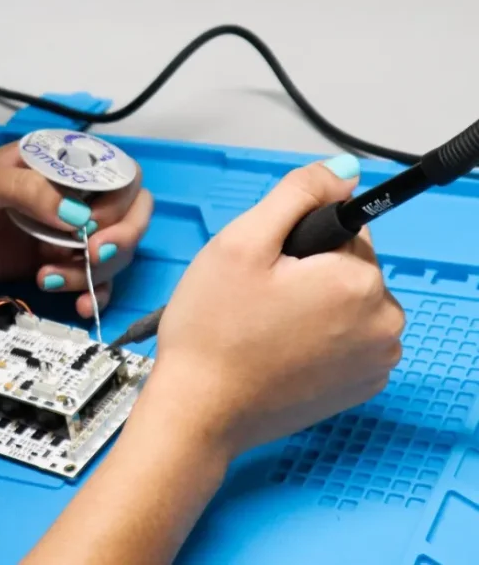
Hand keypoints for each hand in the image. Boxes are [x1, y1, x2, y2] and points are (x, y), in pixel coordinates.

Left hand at [0, 141, 152, 316]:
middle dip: (120, 239)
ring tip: (48, 278)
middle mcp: (68, 197)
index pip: (118, 175)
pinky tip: (77, 304)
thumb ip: (28, 191)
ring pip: (112, 253)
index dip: (121, 204)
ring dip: (95, 272)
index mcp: (58, 164)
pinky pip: (91, 282)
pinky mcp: (50, 267)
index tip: (96, 229)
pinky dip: (93, 294)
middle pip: (128, 215)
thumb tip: (77, 218)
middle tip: (90, 258)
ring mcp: (61, 234)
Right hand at [140, 155, 404, 458]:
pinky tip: (276, 351)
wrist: (199, 411)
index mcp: (359, 281)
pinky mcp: (360, 388)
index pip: (344, 229)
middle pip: (348, 267)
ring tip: (262, 327)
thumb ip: (295, 194)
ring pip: (346, 303)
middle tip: (255, 298)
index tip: (264, 269)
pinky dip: (317, 338)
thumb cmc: (211, 332)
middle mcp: (383, 323)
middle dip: (306, 273)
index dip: (294, 241)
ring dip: (311, 305)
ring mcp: (375, 361)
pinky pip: (346, 339)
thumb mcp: (241, 241)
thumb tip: (340, 172)